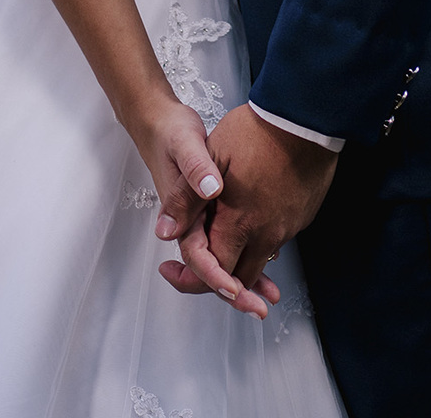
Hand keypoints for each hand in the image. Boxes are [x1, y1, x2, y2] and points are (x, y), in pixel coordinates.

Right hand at [131, 96, 271, 313]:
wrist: (162, 123)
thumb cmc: (171, 133)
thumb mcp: (184, 144)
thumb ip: (195, 167)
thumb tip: (208, 189)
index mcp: (181, 214)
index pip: (197, 256)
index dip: (216, 276)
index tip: (236, 290)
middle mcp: (189, 223)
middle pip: (210, 268)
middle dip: (234, 291)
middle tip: (260, 307)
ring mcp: (200, 220)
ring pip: (222, 258)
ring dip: (244, 279)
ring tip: (269, 296)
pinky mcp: (211, 212)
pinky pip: (229, 242)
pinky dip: (247, 256)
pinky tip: (269, 259)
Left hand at [157, 104, 337, 315]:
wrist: (305, 117)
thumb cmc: (259, 132)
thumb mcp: (211, 157)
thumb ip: (186, 198)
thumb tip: (166, 231)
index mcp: (240, 222)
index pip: (214, 270)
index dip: (191, 279)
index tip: (173, 272)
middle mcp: (267, 233)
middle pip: (239, 276)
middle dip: (217, 281)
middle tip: (196, 269)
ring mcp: (288, 226)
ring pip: (260, 259)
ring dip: (241, 260)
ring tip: (222, 246)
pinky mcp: (301, 216)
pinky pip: (278, 239)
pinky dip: (261, 240)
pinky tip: (250, 219)